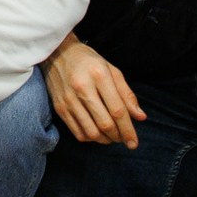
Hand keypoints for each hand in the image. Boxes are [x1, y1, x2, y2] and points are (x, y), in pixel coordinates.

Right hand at [47, 33, 142, 147]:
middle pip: (105, 123)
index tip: (134, 142)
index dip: (128, 129)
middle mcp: (82, 88)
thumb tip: (140, 117)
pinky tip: (96, 133)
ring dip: (105, 140)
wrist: (56, 53)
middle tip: (124, 139)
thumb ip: (126, 94)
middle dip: (118, 136)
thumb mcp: (111, 70)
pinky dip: (90, 138)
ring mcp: (69, 99)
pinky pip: (77, 132)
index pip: (117, 110)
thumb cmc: (88, 61)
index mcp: (99, 75)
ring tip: (111, 137)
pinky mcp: (60, 107)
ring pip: (91, 132)